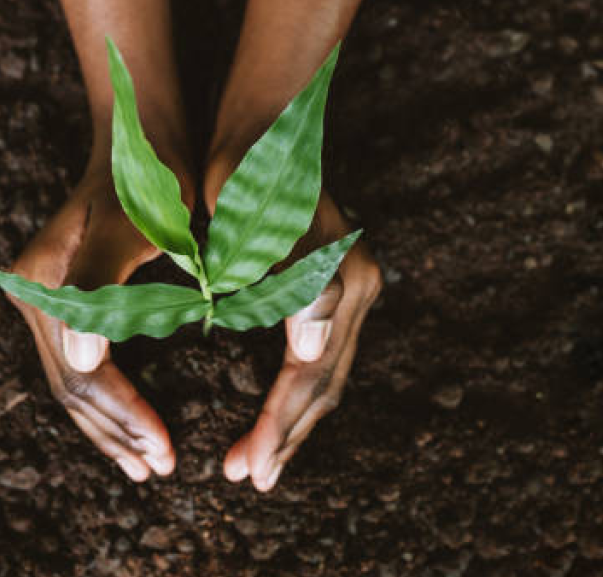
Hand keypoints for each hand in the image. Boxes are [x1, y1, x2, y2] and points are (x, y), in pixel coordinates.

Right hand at [9, 169, 183, 480]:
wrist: (140, 139)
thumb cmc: (148, 179)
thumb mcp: (132, 225)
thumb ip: (101, 285)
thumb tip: (84, 358)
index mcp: (44, 284)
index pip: (84, 373)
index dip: (125, 416)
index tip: (166, 450)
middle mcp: (33, 296)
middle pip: (72, 387)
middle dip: (117, 433)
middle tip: (161, 468)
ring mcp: (43, 301)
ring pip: (73, 384)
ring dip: (109, 428)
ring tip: (146, 464)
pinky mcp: (62, 303)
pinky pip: (80, 366)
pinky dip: (106, 403)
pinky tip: (130, 427)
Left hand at [205, 154, 382, 491]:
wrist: (263, 124)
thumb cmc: (248, 171)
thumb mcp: (259, 223)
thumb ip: (292, 285)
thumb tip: (311, 354)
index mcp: (340, 282)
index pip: (308, 374)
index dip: (277, 424)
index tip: (246, 468)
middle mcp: (356, 290)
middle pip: (323, 384)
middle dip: (286, 435)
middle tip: (248, 478)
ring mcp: (350, 288)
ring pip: (325, 376)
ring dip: (293, 422)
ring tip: (258, 461)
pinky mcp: (334, 286)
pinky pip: (320, 356)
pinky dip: (296, 392)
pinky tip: (274, 412)